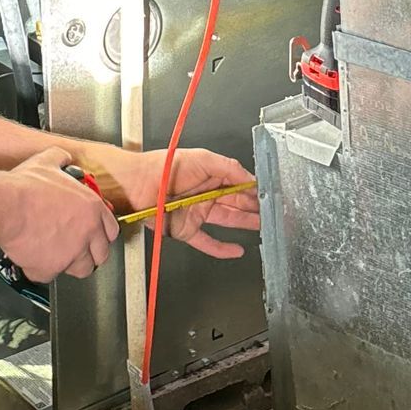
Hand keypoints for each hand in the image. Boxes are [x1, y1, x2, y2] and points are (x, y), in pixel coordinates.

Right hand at [0, 145, 118, 281]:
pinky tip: (30, 256)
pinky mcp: (52, 268)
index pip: (111, 230)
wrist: (5, 207)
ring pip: (81, 269)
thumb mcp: (47, 162)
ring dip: (68, 264)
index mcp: (92, 208)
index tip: (94, 236)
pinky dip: (39, 269)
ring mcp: (72, 253)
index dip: (100, 234)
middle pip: (100, 254)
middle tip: (73, 248)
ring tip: (53, 254)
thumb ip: (61, 159)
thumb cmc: (24, 188)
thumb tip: (63, 157)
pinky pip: (48, 275)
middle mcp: (87, 232)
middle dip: (89, 253)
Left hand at [99, 144, 261, 262]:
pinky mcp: (186, 230)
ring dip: (245, 223)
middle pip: (236, 203)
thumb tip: (249, 177)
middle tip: (272, 213)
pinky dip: (222, 249)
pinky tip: (236, 250)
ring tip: (263, 227)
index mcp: (211, 176)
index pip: (239, 184)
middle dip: (255, 207)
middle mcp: (206, 194)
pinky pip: (207, 242)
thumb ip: (228, 167)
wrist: (137, 184)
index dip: (255, 191)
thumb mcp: (203, 159)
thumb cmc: (165, 166)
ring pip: (227, 220)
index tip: (270, 196)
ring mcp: (197, 213)